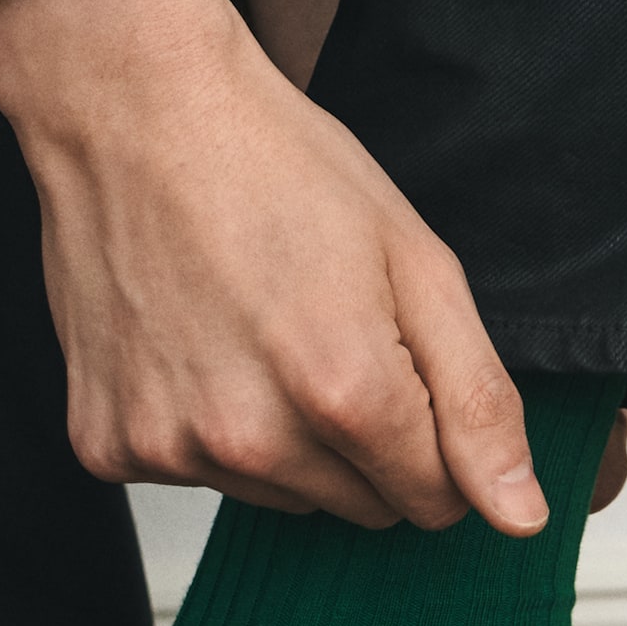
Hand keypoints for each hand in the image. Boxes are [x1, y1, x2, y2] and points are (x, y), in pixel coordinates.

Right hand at [0, 0, 542, 533]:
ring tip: (254, 327)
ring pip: (277, 496)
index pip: (436, 501)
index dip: (434, 436)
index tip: (398, 362)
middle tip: (322, 328)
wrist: (133, 111)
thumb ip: (478, 398)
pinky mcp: (107, 444)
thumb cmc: (273, 163)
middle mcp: (250, 438)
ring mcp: (169, 446)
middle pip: (359, 508)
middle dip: (361, 439)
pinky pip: (193, 476)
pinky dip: (201, 426)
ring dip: (281, 436)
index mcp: (343, 390)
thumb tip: (518, 514)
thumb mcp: (414, 259)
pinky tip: (194, 342)